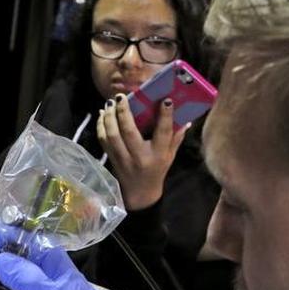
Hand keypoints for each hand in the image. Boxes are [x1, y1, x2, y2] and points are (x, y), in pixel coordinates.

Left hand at [96, 94, 186, 210]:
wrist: (140, 192)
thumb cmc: (157, 170)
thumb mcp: (170, 155)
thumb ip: (176, 137)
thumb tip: (187, 118)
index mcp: (158, 154)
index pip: (163, 132)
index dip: (165, 116)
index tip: (165, 100)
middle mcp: (139, 156)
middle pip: (129, 131)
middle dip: (124, 112)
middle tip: (121, 97)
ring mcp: (123, 159)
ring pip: (112, 135)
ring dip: (109, 117)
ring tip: (110, 103)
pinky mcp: (112, 159)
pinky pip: (103, 140)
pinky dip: (101, 125)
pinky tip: (103, 114)